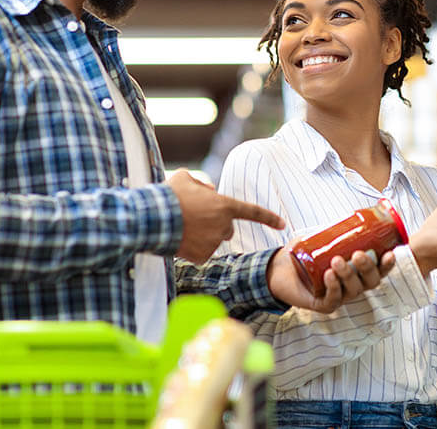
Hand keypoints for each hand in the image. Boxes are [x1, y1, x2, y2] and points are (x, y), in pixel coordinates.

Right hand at [168, 170, 284, 262]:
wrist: (153, 218)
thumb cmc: (169, 196)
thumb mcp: (185, 178)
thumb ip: (202, 185)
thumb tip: (210, 194)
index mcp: (225, 206)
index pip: (253, 212)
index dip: (269, 218)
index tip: (283, 224)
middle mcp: (224, 226)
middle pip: (227, 229)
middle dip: (216, 225)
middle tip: (194, 218)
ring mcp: (214, 243)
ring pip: (212, 240)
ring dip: (201, 235)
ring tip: (182, 226)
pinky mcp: (202, 257)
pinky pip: (201, 253)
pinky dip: (192, 248)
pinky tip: (180, 239)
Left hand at [266, 240, 395, 312]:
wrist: (278, 269)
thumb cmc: (304, 254)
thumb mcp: (322, 238)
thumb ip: (335, 227)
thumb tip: (350, 214)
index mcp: (357, 271)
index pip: (379, 270)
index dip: (388, 265)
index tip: (390, 253)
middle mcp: (353, 286)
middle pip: (371, 282)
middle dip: (368, 268)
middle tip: (357, 255)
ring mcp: (340, 297)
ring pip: (354, 291)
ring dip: (348, 275)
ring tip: (336, 261)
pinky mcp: (324, 305)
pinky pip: (334, 300)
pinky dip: (334, 287)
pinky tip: (328, 276)